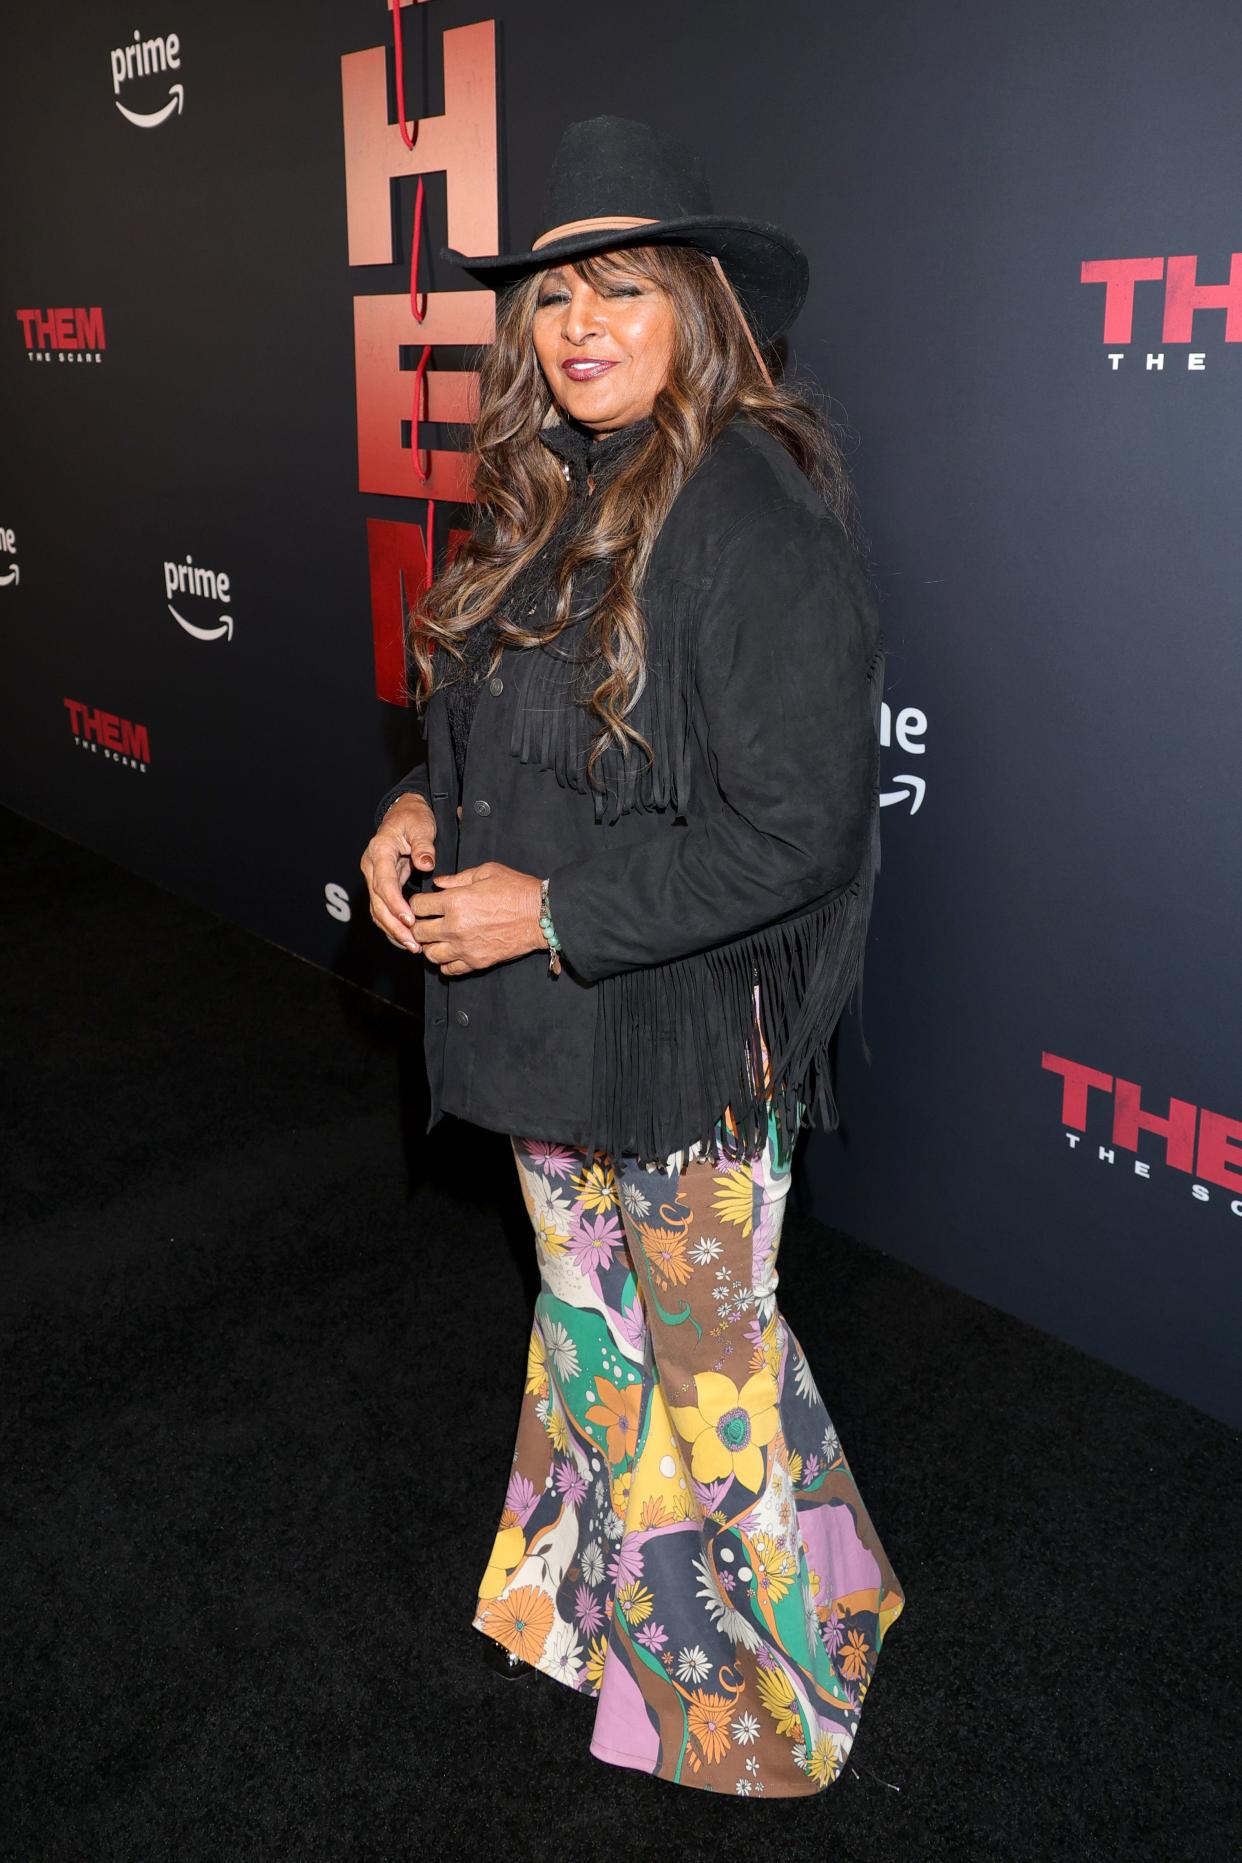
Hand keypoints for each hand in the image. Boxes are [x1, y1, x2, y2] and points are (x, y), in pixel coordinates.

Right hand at [360, 795, 436, 954]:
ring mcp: (374, 877)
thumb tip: (426, 863)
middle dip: (393, 925)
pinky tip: (406, 938)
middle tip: (412, 943)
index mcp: (379, 851)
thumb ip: (423, 845)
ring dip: (393, 930)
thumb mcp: (421, 825)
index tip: (409, 919)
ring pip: (377, 910)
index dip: (395, 903)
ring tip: (412, 946)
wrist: (404, 813)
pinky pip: (383, 909)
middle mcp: (372, 866)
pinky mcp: (381, 885)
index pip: (384, 882)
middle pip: (377, 902)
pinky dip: (392, 924)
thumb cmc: (413, 818)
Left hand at [410, 861, 545, 975]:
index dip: (417, 903)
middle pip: (419, 932)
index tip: (423, 903)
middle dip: (419, 925)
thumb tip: (438, 883)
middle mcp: (455, 926)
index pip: (417, 906)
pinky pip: (448, 969)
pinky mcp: (476, 962)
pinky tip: (451, 952)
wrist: (541, 915)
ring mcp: (465, 947)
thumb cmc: (516, 889)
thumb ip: (458, 878)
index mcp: (455, 901)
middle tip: (427, 921)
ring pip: (430, 954)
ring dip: (430, 945)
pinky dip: (445, 963)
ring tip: (438, 938)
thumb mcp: (486, 872)